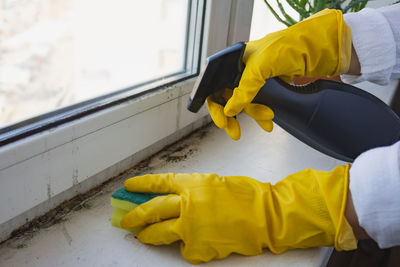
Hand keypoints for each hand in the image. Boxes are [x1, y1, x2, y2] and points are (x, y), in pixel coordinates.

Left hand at [120, 165, 355, 263]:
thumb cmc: (245, 196)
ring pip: (159, 233)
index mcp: (191, 184)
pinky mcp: (197, 247)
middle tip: (125, 220)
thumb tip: (175, 200)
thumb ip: (193, 191)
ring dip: (149, 236)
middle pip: (151, 210)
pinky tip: (196, 244)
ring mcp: (190, 226)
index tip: (127, 187)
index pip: (158, 183)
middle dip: (135, 216)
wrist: (264, 215)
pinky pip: (184, 249)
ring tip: (143, 237)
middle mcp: (186, 203)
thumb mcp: (214, 184)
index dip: (141, 185)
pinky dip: (186, 248)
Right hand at [207, 9, 351, 139]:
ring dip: (253, 114)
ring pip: (246, 103)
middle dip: (232, 115)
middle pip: (228, 97)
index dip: (216, 104)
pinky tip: (268, 122)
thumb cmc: (291, 46)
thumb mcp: (262, 66)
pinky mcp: (271, 86)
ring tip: (266, 119)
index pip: (215, 84)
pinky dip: (262, 115)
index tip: (222, 120)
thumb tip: (230, 109)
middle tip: (234, 131)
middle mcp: (243, 69)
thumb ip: (245, 87)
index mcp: (235, 60)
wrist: (321, 48)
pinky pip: (260, 104)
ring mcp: (258, 78)